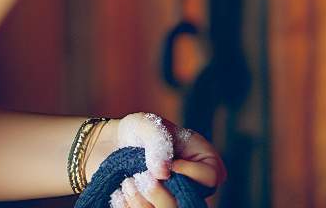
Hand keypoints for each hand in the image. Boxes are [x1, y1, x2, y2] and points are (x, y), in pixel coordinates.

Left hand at [89, 113, 226, 206]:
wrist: (114, 146)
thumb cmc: (138, 132)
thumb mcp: (147, 126)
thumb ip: (157, 142)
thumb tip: (162, 173)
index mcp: (201, 161)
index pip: (211, 177)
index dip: (190, 173)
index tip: (169, 163)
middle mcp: (193, 187)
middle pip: (190, 204)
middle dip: (161, 193)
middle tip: (141, 176)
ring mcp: (175, 201)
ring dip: (144, 201)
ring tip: (128, 182)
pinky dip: (132, 206)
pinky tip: (123, 192)